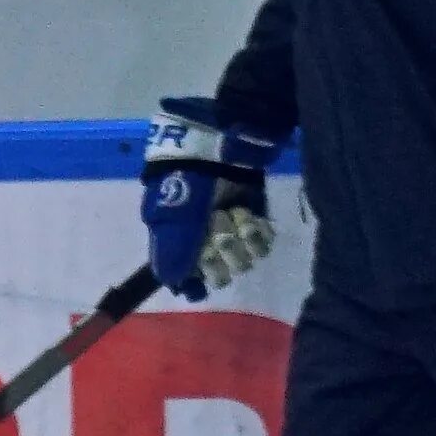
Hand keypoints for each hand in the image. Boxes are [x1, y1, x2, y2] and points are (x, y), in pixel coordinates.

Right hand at [140, 97, 282, 299]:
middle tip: (218, 223)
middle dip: (226, 248)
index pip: (203, 276)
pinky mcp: (256, 216)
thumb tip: (177, 285)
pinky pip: (265, 242)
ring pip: (249, 258)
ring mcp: (235, 230)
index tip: (208, 256)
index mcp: (186, 245)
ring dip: (243, 235)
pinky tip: (250, 214)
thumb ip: (172, 256)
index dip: (209, 268)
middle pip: (229, 270)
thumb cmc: (185, 184)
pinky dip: (260, 231)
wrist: (214, 150)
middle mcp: (211, 242)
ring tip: (235, 212)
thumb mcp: (171, 222)